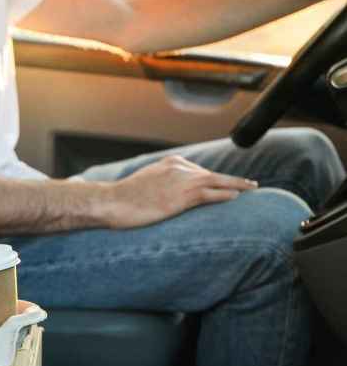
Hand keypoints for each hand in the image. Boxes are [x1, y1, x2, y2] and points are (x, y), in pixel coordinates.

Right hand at [102, 155, 257, 228]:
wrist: (113, 202)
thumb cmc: (124, 197)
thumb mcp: (145, 183)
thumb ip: (161, 181)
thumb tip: (167, 191)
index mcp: (171, 162)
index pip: (199, 170)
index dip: (213, 179)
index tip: (226, 184)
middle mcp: (179, 168)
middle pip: (211, 174)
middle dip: (230, 180)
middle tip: (248, 185)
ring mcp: (183, 182)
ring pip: (218, 181)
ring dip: (237, 185)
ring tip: (251, 188)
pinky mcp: (184, 197)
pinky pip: (212, 194)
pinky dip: (227, 193)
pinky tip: (238, 196)